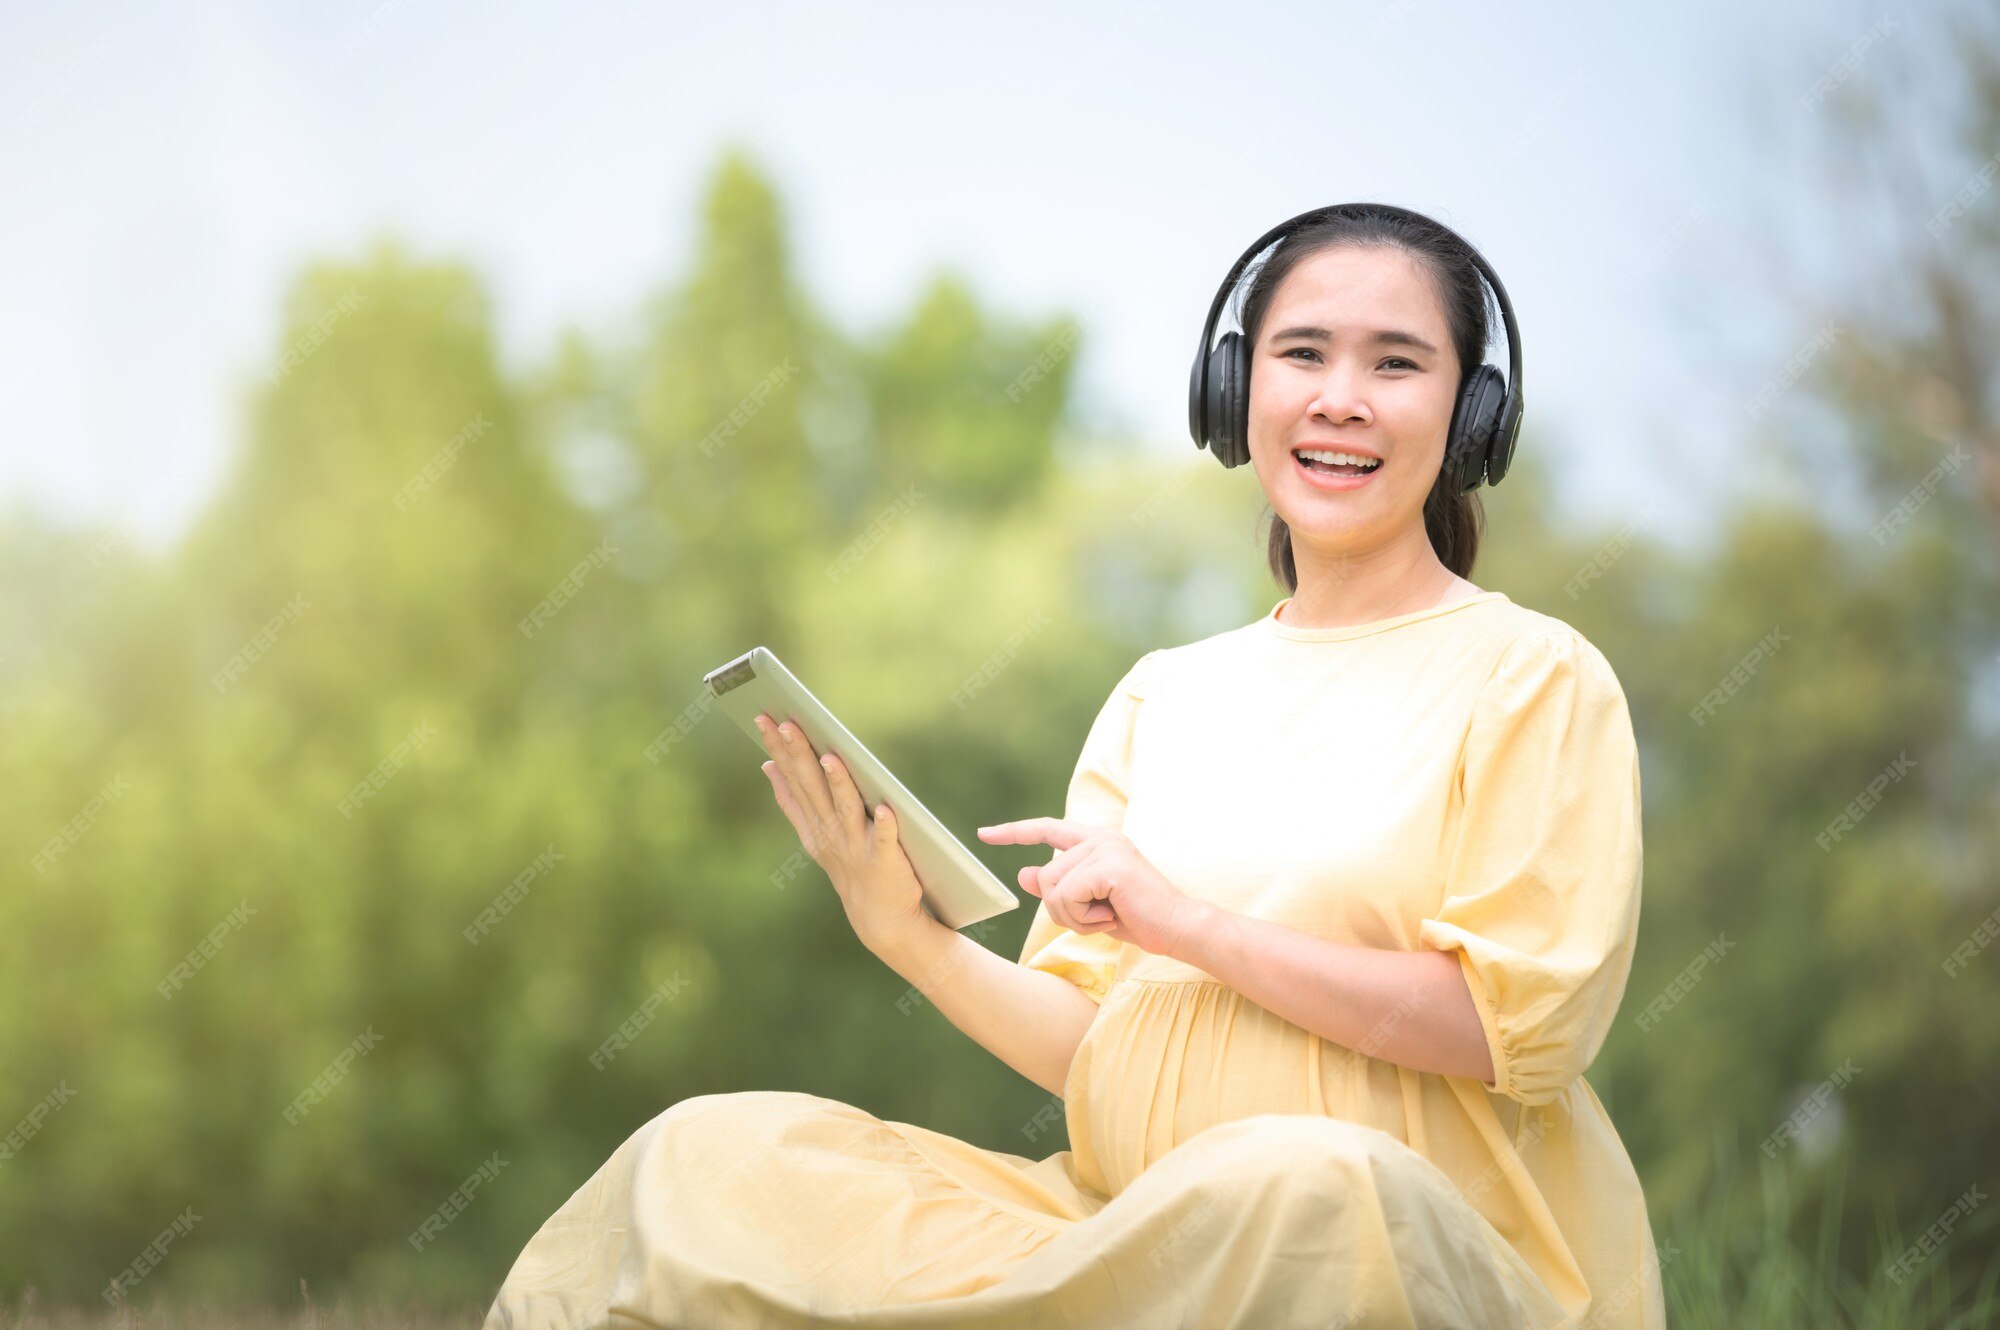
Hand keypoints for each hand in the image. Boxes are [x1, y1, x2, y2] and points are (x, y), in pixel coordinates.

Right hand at [754, 713, 931, 953]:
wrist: (879, 917)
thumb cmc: (849, 865)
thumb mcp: (813, 833)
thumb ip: (791, 800)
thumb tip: (768, 764)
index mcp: (814, 822)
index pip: (793, 777)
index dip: (779, 747)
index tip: (764, 716)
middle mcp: (832, 832)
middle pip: (813, 786)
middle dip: (799, 753)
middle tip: (786, 721)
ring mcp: (858, 846)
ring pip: (846, 808)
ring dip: (838, 784)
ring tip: (830, 757)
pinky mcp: (886, 860)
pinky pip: (887, 840)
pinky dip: (886, 826)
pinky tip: (886, 809)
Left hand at [975, 817, 1203, 958]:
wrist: (1177, 928)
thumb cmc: (1138, 917)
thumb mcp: (1089, 904)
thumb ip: (1059, 887)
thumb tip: (1024, 874)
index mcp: (1096, 841)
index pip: (1047, 828)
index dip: (1013, 832)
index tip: (984, 833)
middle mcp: (1099, 837)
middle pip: (1046, 876)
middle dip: (1064, 910)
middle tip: (1099, 917)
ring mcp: (1104, 847)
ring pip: (1053, 888)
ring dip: (1074, 916)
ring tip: (1107, 916)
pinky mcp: (1108, 864)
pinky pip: (1067, 896)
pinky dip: (1083, 918)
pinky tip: (1110, 917)